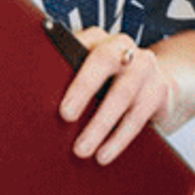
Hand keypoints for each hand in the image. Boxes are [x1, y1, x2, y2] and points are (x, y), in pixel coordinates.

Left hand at [61, 28, 175, 163]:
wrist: (156, 87)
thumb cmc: (108, 84)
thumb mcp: (88, 76)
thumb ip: (67, 80)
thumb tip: (34, 105)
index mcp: (100, 40)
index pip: (82, 46)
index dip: (68, 67)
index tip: (56, 95)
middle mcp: (124, 48)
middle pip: (105, 61)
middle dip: (84, 88)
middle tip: (66, 116)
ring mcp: (146, 67)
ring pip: (122, 94)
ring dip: (100, 124)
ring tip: (82, 149)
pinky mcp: (161, 90)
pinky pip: (138, 116)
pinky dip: (119, 138)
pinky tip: (104, 153)